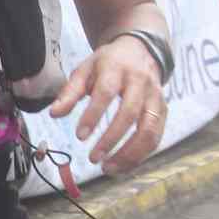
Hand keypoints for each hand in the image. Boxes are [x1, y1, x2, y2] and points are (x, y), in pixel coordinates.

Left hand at [49, 35, 166, 172]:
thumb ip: (70, 92)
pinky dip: (140, 155)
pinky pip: (156, 136)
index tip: (79, 136)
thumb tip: (54, 114)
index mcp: (117, 68)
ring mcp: (155, 96)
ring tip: (108, 168)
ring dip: (130, 153)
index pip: (106, 92)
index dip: (93, 115)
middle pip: (130, 113)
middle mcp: (140, 82)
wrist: (139, 49)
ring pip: (149, 129)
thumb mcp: (85, 70)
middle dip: (111, 139)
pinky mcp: (163, 110)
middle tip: (93, 158)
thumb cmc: (108, 64)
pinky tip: (122, 165)